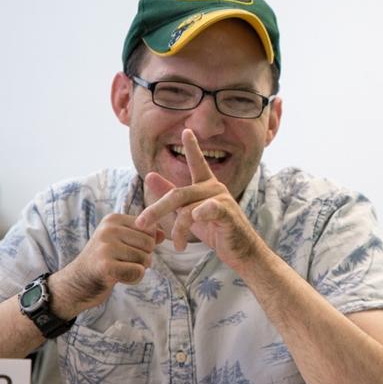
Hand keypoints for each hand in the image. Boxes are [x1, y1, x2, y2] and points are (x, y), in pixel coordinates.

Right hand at [56, 213, 163, 312]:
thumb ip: (143, 236)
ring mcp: (106, 247)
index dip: (145, 245)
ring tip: (118, 269)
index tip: (125, 250)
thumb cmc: (104, 262)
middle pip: (150, 244)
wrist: (76, 284)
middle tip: (121, 262)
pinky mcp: (106, 266)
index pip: (150, 229)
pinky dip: (133, 279)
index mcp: (113, 220)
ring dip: (137, 270)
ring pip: (145, 259)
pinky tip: (117, 278)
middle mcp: (109, 229)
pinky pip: (138, 272)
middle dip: (142, 258)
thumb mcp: (122, 244)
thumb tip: (162, 234)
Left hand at [135, 129, 263, 269]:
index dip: (192, 147)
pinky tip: (197, 218)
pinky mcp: (228, 213)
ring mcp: (222, 199)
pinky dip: (201, 214)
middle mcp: (215, 188)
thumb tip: (149, 175)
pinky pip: (209, 209)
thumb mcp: (189, 213)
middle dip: (157, 209)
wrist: (242, 252)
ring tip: (177, 244)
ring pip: (188, 209)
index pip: (197, 163)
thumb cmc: (217, 231)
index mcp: (207, 186)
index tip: (186, 131)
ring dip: (178, 229)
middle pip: (178, 194)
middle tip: (141, 223)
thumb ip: (170, 195)